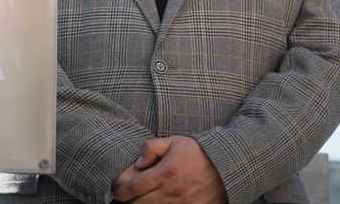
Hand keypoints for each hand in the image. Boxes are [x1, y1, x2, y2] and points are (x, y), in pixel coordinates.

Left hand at [110, 136, 225, 202]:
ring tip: (135, 200)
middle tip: (122, 197)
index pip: (135, 186)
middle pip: (139, 203)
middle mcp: (172, 191)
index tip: (115, 191)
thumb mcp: (175, 142)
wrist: (225, 169)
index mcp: (167, 172)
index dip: (121, 191)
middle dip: (128, 201)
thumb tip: (137, 163)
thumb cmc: (198, 154)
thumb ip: (152, 147)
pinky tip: (151, 203)